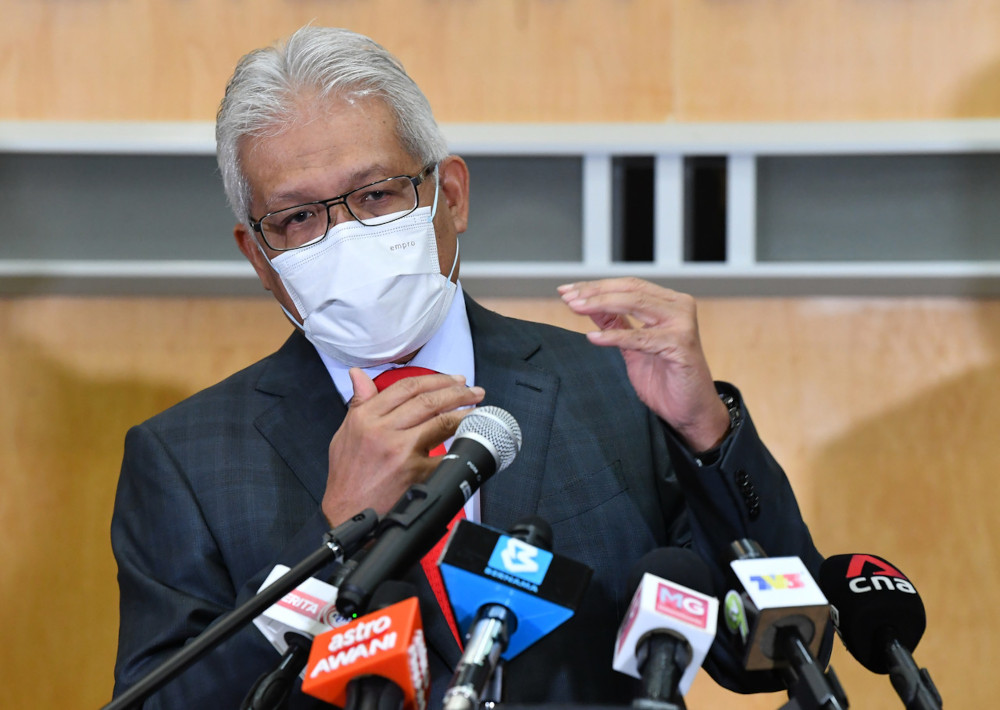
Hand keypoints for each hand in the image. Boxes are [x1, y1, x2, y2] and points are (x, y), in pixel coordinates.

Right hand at [322, 368, 484, 525]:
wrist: (348, 512)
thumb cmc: (348, 476)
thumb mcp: (345, 433)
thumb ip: (359, 403)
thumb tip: (359, 376)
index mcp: (366, 418)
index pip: (406, 387)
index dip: (435, 379)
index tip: (452, 380)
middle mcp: (383, 431)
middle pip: (428, 401)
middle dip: (456, 392)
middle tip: (473, 391)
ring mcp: (401, 451)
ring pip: (441, 422)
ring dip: (464, 414)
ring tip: (477, 410)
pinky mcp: (415, 472)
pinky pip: (445, 455)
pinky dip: (460, 446)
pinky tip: (469, 440)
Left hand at [559, 277, 728, 451]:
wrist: (690, 409)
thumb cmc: (665, 377)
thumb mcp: (632, 345)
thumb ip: (616, 323)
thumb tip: (588, 304)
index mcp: (669, 303)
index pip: (628, 285)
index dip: (596, 286)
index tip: (568, 290)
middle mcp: (678, 307)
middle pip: (630, 290)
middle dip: (594, 292)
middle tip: (568, 297)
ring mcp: (681, 324)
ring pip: (635, 304)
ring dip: (600, 304)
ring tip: (575, 308)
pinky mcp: (680, 345)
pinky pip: (640, 337)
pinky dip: (614, 337)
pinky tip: (593, 338)